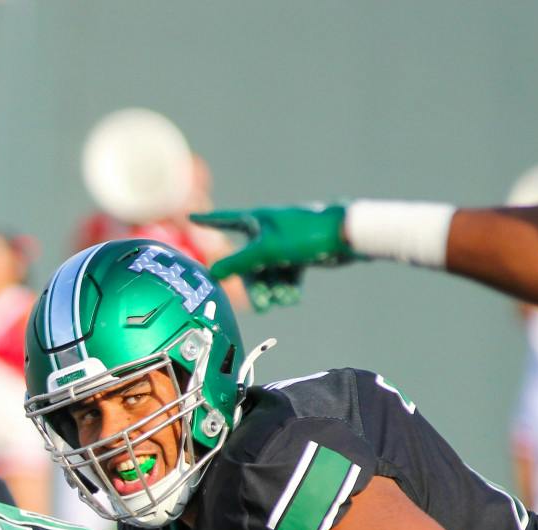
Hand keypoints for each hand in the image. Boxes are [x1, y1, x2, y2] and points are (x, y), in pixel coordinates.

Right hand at [196, 204, 352, 310]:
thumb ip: (238, 263)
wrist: (345, 237)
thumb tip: (213, 273)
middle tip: (262, 306)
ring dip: (273, 289)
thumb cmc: (304, 236)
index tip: (192, 215)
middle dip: (256, 285)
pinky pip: (284, 274)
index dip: (208, 220)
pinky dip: (287, 286)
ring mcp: (282, 243)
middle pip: (249, 262)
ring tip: (284, 301)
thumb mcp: (267, 251)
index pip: (225, 220)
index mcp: (256, 221)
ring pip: (267, 271)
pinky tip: (293, 297)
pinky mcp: (298, 254)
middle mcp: (267, 231)